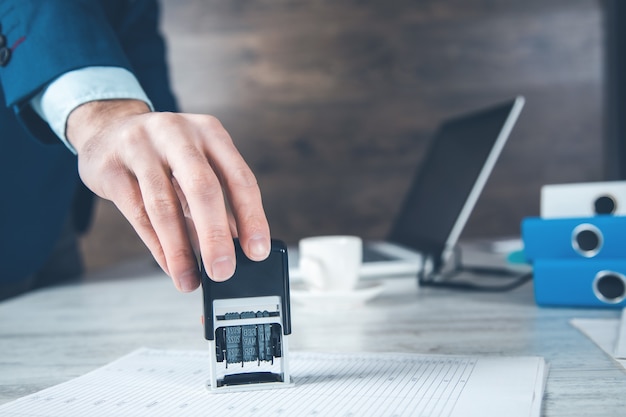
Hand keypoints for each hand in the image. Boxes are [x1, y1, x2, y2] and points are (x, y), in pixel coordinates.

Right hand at [66, 99, 270, 290]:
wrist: (105, 129)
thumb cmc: (163, 153)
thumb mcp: (197, 164)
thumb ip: (218, 199)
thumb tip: (239, 246)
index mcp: (210, 132)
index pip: (239, 178)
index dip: (251, 217)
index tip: (257, 252)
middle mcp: (178, 134)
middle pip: (203, 189)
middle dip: (215, 236)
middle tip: (223, 271)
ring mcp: (140, 147)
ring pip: (164, 206)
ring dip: (180, 250)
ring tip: (190, 279)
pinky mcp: (111, 167)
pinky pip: (137, 213)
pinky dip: (156, 245)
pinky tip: (169, 265)